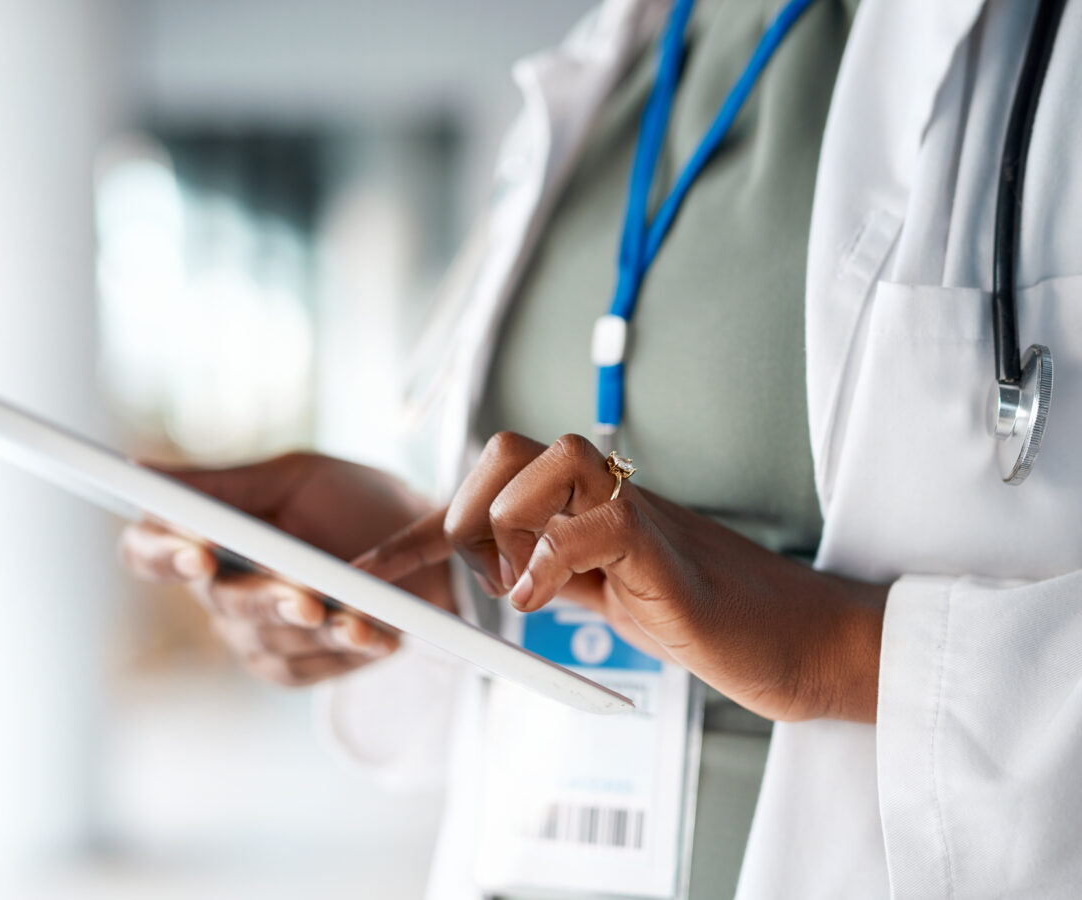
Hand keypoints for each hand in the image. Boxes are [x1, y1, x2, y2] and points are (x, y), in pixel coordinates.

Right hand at [120, 453, 453, 686]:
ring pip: (266, 638)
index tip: (199, 550)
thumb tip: (141, 471)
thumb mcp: (295, 478)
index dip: (162, 553)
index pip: (149, 550)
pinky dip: (343, 651)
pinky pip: (303, 667)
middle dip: (267, 597)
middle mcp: (218, 589)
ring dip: (317, 628)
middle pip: (220, 600)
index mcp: (207, 534)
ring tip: (362, 618)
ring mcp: (251, 633)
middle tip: (307, 597)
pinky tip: (377, 637)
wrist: (426, 548)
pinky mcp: (290, 667)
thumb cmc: (354, 502)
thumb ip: (223, 484)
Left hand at [358, 432, 887, 721]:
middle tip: (477, 573)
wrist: (794, 638)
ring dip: (507, 522)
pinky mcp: (663, 547)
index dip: (415, 532)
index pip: (486, 488)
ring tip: (521, 587)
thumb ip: (547, 569)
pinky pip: (595, 523)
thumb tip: (486, 567)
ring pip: (546, 457)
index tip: (367, 572)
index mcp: (580, 504)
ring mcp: (635, 511)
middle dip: (464, 508)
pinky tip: (539, 602)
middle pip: (506, 446)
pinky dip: (551, 560)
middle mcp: (603, 493)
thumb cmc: (698, 617)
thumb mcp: (599, 595)